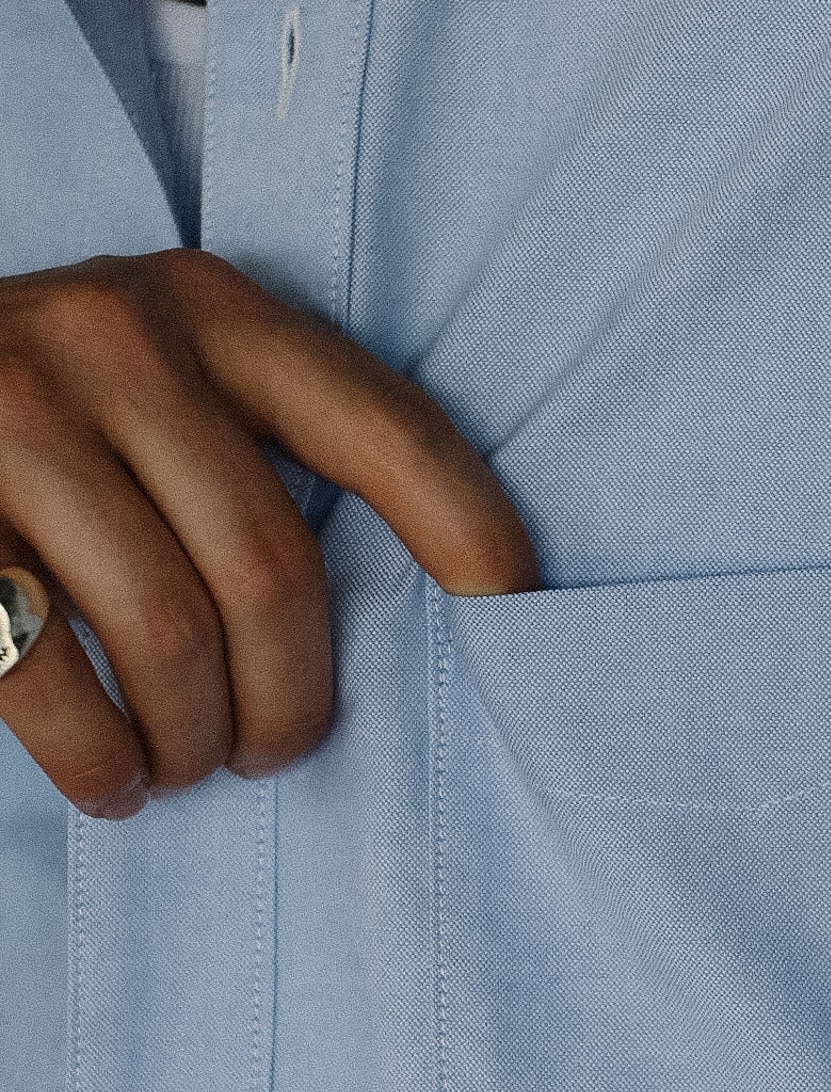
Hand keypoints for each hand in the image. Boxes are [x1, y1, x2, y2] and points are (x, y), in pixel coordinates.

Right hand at [0, 250, 538, 817]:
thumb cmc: (45, 411)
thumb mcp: (160, 378)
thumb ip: (260, 447)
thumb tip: (424, 607)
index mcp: (210, 308)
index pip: (385, 428)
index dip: (470, 533)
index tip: (519, 616)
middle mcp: (116, 337)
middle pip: (271, 567)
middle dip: (293, 694)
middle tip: (276, 748)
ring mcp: (12, 412)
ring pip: (168, 630)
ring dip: (194, 736)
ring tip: (188, 763)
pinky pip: (43, 673)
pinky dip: (95, 756)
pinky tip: (111, 782)